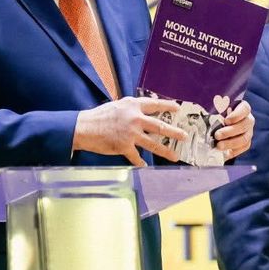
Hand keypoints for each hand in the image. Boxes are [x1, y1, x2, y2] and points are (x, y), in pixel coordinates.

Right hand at [73, 96, 187, 165]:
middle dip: (174, 132)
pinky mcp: (124, 146)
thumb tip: (143, 111)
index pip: (155, 105)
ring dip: (165, 151)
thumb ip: (131, 108)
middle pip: (160, 126)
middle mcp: (134, 118)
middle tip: (184, 136)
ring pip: (153, 144)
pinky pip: (136, 156)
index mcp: (133, 105)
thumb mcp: (117, 106)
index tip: (177, 109)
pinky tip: (144, 165)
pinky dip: (140, 162)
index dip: (168, 106)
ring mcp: (130, 133)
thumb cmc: (99, 116)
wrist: (84, 127)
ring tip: (175, 156)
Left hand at [212, 99, 253, 159]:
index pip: (245, 109)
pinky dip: (233, 151)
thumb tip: (202, 117)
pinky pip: (243, 148)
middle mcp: (248, 120)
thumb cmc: (215, 116)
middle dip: (230, 131)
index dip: (237, 115)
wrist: (217, 128)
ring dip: (230, 143)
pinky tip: (224, 152)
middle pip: (244, 125)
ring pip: (244, 138)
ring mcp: (248, 132)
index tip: (226, 120)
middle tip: (217, 135)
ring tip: (218, 146)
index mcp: (242, 108)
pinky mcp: (246, 143)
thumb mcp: (214, 112)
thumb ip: (213, 113)